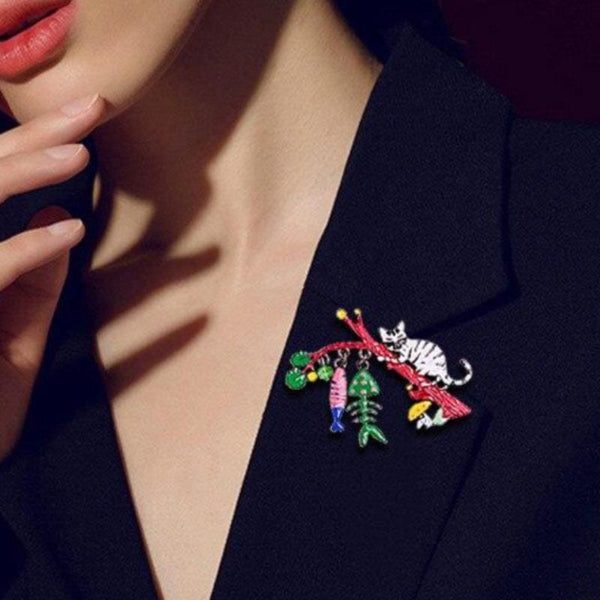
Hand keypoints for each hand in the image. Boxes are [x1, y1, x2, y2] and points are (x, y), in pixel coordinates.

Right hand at [0, 93, 104, 460]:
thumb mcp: (13, 329)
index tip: (76, 119)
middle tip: (90, 107)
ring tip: (79, 151)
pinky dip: (22, 254)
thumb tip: (54, 216)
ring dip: (22, 174)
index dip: (27, 144)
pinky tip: (67, 232)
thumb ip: (32, 276)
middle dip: (32, 138)